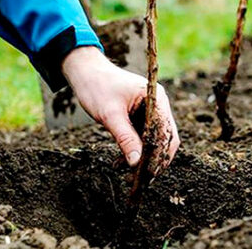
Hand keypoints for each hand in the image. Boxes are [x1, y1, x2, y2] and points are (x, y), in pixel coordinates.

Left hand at [62, 46, 179, 173]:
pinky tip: (122, 162)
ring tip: (128, 173)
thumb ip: (125, 138)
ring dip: (143, 157)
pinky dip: (136, 149)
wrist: (85, 73)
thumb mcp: (110, 115)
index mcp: (155, 97)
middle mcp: (158, 104)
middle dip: (154, 159)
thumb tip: (136, 163)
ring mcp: (150, 110)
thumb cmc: (97, 87)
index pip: (166, 131)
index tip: (148, 173)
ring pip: (155, 140)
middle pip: (165, 137)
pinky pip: (144, 137)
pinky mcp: (141, 116)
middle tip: (141, 180)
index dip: (160, 154)